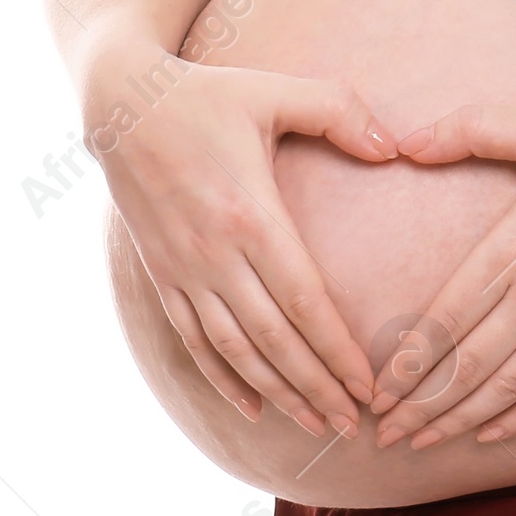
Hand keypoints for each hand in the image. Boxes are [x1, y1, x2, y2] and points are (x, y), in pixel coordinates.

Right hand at [92, 55, 402, 437]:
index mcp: (250, 214)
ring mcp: (184, 270)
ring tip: (315, 424)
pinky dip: (222, 378)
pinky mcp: (163, 275)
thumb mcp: (276, 91)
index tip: (368, 382)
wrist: (124, 107)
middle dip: (316, 387)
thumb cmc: (210, 96)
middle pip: (274, 340)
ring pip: (235, 350)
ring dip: (277, 392)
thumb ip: (338, 112)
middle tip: (355, 423)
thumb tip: (392, 147)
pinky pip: (193, 340)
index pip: (304, 300)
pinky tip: (250, 404)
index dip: (336, 348)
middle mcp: (215, 254)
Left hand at [367, 103, 515, 450]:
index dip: (409, 361)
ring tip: (420, 443)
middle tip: (381, 434)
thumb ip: (472, 129)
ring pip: (506, 388)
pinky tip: (491, 433)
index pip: (448, 318)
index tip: (376, 389)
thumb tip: (407, 141)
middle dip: (420, 406)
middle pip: (467, 367)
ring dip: (458, 420)